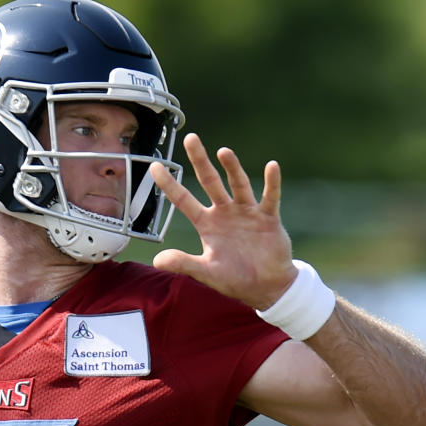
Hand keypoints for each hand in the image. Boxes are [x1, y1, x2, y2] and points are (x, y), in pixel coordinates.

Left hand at [149, 133, 295, 309]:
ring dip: (232, 168)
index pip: (183, 200)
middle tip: (191, 138)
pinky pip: (270, 197)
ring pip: (238, 185)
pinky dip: (271, 182)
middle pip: (210, 182)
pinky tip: (272, 167)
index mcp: (206, 224)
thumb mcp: (206, 273)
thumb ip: (184, 264)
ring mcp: (246, 213)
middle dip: (200, 161)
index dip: (169, 184)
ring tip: (223, 152)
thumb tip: (156, 261)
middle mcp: (224, 213)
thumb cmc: (235, 279)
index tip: (154, 166)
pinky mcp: (268, 218)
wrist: (267, 287)